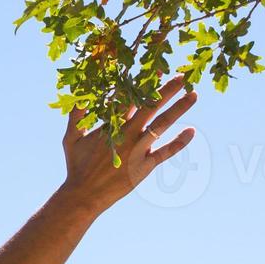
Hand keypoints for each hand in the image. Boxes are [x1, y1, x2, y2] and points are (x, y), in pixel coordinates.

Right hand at [58, 76, 198, 215]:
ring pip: (162, 124)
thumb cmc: (77, 166)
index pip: (129, 98)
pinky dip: (179, 142)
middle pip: (150, 106)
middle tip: (182, 76)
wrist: (84, 194)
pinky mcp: (145, 165)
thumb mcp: (71, 138)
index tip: (156, 69)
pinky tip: (191, 131)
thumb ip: (76, 116)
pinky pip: (166, 152)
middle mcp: (127, 134)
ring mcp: (138, 149)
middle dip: (167, 90)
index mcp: (111, 125)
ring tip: (193, 95)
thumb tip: (78, 96)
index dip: (143, 83)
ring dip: (179, 109)